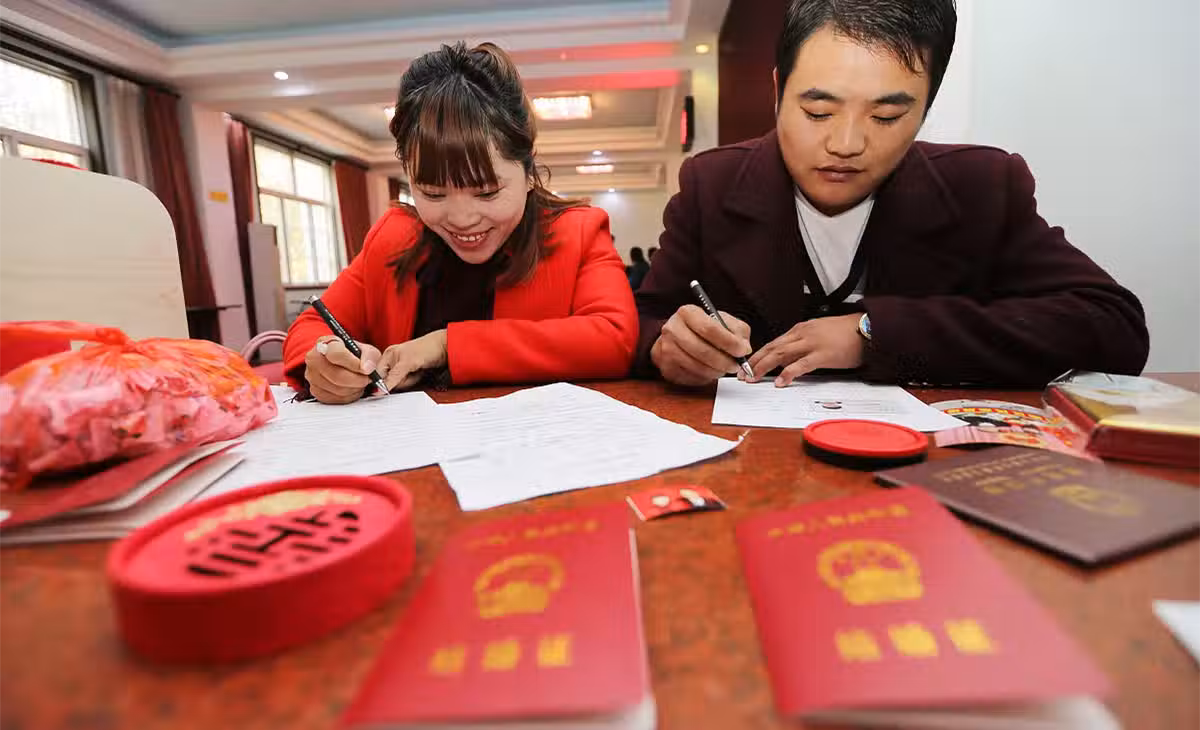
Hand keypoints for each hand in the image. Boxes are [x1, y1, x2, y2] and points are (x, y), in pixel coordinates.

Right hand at [304, 336, 382, 404]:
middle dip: (357, 380)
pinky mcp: (316, 391)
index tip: (365, 369)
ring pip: (337, 389)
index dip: (353, 364)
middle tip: (366, 378)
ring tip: (359, 382)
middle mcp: (314, 358)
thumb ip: (369, 356)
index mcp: (326, 343)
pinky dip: (348, 396)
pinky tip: (352, 388)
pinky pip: (335, 399)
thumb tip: (366, 368)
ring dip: (354, 389)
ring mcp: (312, 376)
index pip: (335, 354)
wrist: (349, 367)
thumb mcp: (368, 351)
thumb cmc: (356, 357)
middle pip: (336, 375)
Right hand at [378, 330, 448, 390]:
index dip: (384, 383)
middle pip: (389, 382)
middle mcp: (393, 361)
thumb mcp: (407, 363)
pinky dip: (415, 380)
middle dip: (402, 381)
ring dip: (410, 381)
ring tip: (417, 370)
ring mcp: (402, 368)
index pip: (378, 376)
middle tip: (411, 371)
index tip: (394, 383)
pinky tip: (420, 373)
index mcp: (388, 355)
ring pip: (400, 384)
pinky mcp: (411, 373)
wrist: (446, 348)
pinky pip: (409, 384)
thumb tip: (380, 389)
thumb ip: (393, 377)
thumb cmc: (428, 347)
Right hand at [650, 304, 751, 385]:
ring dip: (716, 371)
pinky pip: (690, 377)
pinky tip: (711, 371)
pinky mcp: (666, 367)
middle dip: (724, 361)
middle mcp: (672, 329)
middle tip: (736, 365)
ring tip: (724, 369)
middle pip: (703, 350)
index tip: (742, 351)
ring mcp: (666, 349)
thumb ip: (737, 330)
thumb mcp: (722, 321)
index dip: (729, 342)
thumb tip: (744, 348)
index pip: (709, 329)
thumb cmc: (703, 329)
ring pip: (697, 366)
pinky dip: (705, 377)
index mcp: (687, 312)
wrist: (677, 337)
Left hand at [747, 313, 864, 386]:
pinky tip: (780, 382)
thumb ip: (800, 346)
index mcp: (800, 329)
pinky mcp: (823, 354)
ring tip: (754, 378)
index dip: (757, 355)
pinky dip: (788, 373)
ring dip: (764, 367)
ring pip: (780, 354)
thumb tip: (783, 361)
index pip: (773, 343)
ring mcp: (812, 343)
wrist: (866, 328)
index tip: (746, 366)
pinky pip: (801, 365)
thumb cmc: (845, 333)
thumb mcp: (817, 335)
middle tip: (743, 375)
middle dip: (755, 362)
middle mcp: (802, 334)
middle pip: (772, 348)